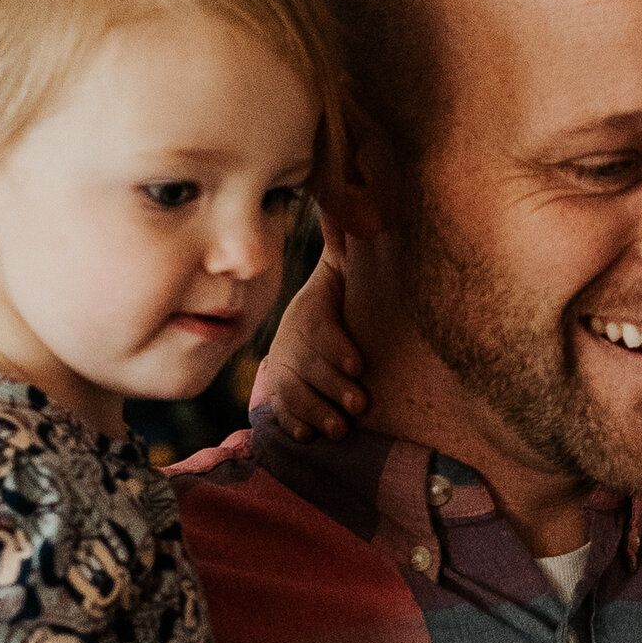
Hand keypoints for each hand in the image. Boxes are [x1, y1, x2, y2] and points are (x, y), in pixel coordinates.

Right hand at [250, 235, 368, 441]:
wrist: (305, 330)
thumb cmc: (335, 302)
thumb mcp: (339, 273)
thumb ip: (345, 243)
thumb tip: (356, 205)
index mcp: (310, 316)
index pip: (319, 330)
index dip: (336, 347)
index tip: (358, 363)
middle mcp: (293, 345)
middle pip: (309, 368)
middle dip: (334, 386)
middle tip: (359, 403)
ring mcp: (286, 373)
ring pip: (295, 395)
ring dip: (316, 412)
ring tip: (339, 429)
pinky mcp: (284, 398)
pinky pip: (282, 414)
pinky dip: (293, 426)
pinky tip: (306, 436)